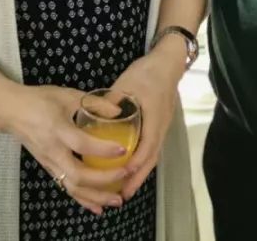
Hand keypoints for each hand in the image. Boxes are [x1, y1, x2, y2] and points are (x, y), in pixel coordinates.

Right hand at [2, 84, 128, 214]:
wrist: (11, 111)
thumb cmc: (39, 100)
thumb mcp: (67, 95)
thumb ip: (94, 102)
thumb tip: (119, 111)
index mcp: (57, 129)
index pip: (82, 144)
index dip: (103, 149)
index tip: (123, 150)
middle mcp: (53, 150)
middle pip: (78, 175)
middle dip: (104, 180)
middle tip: (126, 175)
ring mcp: (49, 162)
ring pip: (73, 187)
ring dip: (96, 196)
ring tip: (117, 200)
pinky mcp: (48, 169)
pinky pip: (67, 188)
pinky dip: (84, 199)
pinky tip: (98, 207)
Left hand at [113, 39, 184, 199]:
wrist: (167, 63)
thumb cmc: (146, 72)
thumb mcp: (125, 84)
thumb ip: (110, 102)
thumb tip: (89, 117)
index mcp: (153, 117)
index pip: (147, 146)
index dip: (136, 163)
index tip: (124, 176)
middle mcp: (161, 126)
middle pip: (152, 157)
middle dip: (138, 177)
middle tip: (125, 194)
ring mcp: (162, 127)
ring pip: (153, 155)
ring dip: (141, 172)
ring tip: (127, 187)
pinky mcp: (160, 125)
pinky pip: (152, 147)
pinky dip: (143, 160)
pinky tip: (131, 166)